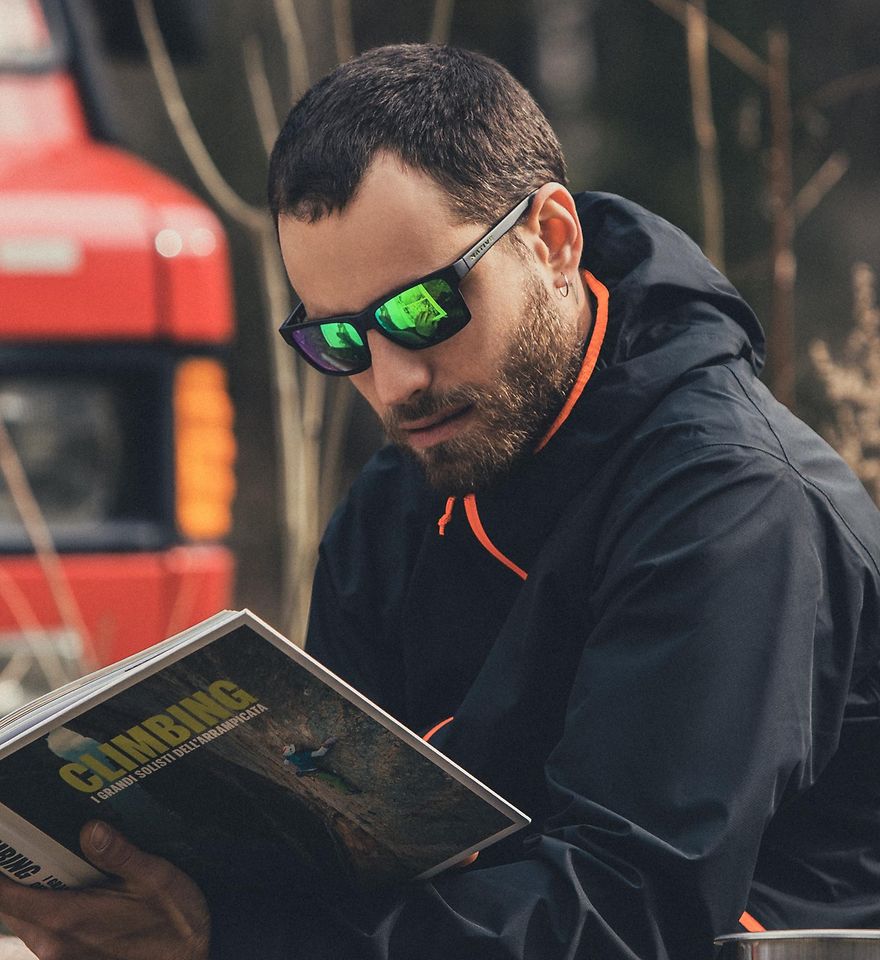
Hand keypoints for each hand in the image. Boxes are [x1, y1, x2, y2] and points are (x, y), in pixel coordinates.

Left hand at [0, 822, 209, 959]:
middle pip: (9, 907)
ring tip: (60, 861)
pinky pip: (42, 932)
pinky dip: (47, 908)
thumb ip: (120, 854)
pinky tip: (77, 888)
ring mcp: (59, 956)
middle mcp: (54, 943)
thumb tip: (92, 829)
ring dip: (33, 892)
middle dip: (18, 874)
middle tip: (36, 841)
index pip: (5, 897)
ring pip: (25, 919)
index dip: (1, 869)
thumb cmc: (175, 925)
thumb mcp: (155, 879)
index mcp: (67, 919)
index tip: (7, 839)